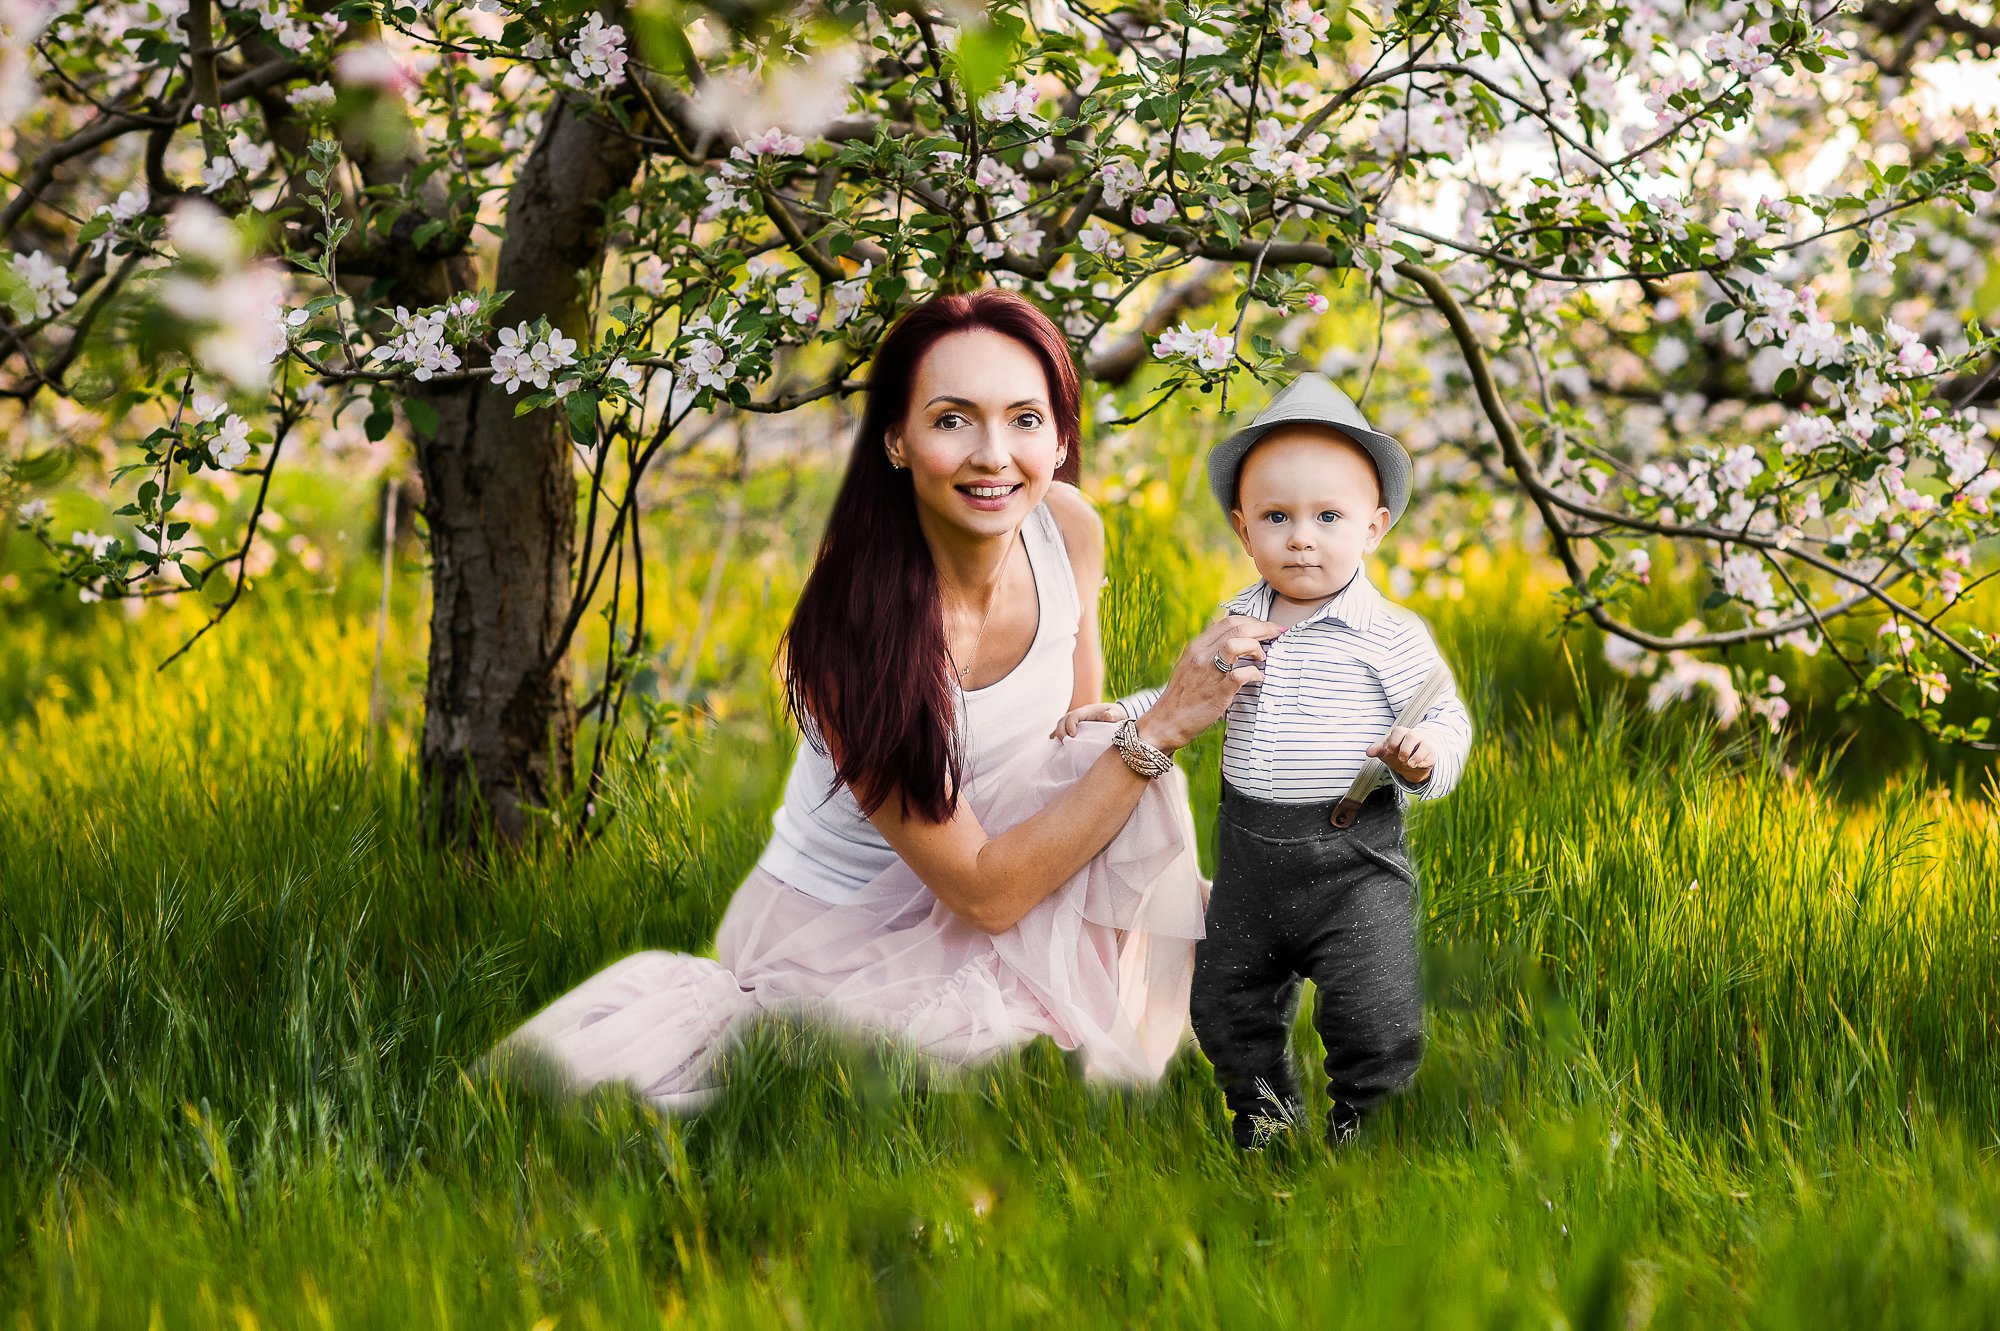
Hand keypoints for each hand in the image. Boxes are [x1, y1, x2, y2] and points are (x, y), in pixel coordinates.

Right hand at [1051, 701, 1126, 739]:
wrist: (1116, 716)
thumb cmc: (1117, 714)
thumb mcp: (1118, 713)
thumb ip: (1114, 714)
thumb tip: (1107, 716)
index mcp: (1087, 711)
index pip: (1073, 715)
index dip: (1070, 724)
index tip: (1073, 735)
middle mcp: (1078, 716)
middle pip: (1063, 720)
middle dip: (1060, 730)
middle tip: (1064, 742)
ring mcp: (1075, 722)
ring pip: (1061, 726)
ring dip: (1058, 735)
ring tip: (1061, 746)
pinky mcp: (1075, 729)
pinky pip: (1064, 732)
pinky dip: (1059, 738)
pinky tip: (1059, 748)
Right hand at [1134, 613, 1282, 753]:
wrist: (1166, 722)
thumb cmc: (1182, 695)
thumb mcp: (1188, 664)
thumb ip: (1206, 647)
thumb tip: (1219, 626)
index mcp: (1196, 646)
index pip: (1228, 621)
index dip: (1251, 620)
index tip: (1264, 626)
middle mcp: (1202, 655)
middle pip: (1237, 628)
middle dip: (1262, 627)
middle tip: (1276, 632)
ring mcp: (1209, 673)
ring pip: (1237, 644)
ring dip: (1256, 647)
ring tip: (1262, 657)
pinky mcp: (1218, 693)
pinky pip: (1242, 674)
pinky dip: (1255, 673)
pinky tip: (1259, 678)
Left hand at [1367, 725, 1434, 785]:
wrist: (1408, 763)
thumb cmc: (1394, 752)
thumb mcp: (1384, 751)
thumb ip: (1376, 750)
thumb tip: (1368, 752)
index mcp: (1400, 733)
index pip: (1398, 731)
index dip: (1393, 741)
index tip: (1389, 751)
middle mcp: (1413, 736)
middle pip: (1412, 736)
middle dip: (1405, 749)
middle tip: (1401, 759)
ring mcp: (1423, 744)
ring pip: (1424, 745)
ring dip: (1416, 756)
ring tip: (1409, 764)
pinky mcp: (1430, 754)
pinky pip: (1430, 756)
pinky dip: (1423, 762)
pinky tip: (1416, 766)